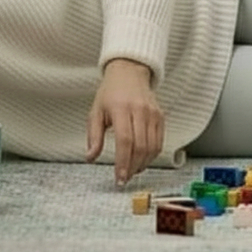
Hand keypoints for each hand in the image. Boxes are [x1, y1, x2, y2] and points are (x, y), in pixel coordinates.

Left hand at [86, 59, 163, 185]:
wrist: (129, 73)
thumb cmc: (110, 92)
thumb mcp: (95, 111)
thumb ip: (94, 136)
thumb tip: (90, 157)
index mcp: (121, 108)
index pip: (125, 140)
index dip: (123, 162)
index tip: (119, 177)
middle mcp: (139, 110)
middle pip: (140, 147)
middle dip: (132, 167)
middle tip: (124, 178)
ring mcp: (152, 113)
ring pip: (152, 147)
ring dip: (142, 164)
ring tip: (132, 170)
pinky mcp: (161, 117)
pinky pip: (159, 142)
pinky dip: (152, 155)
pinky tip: (142, 160)